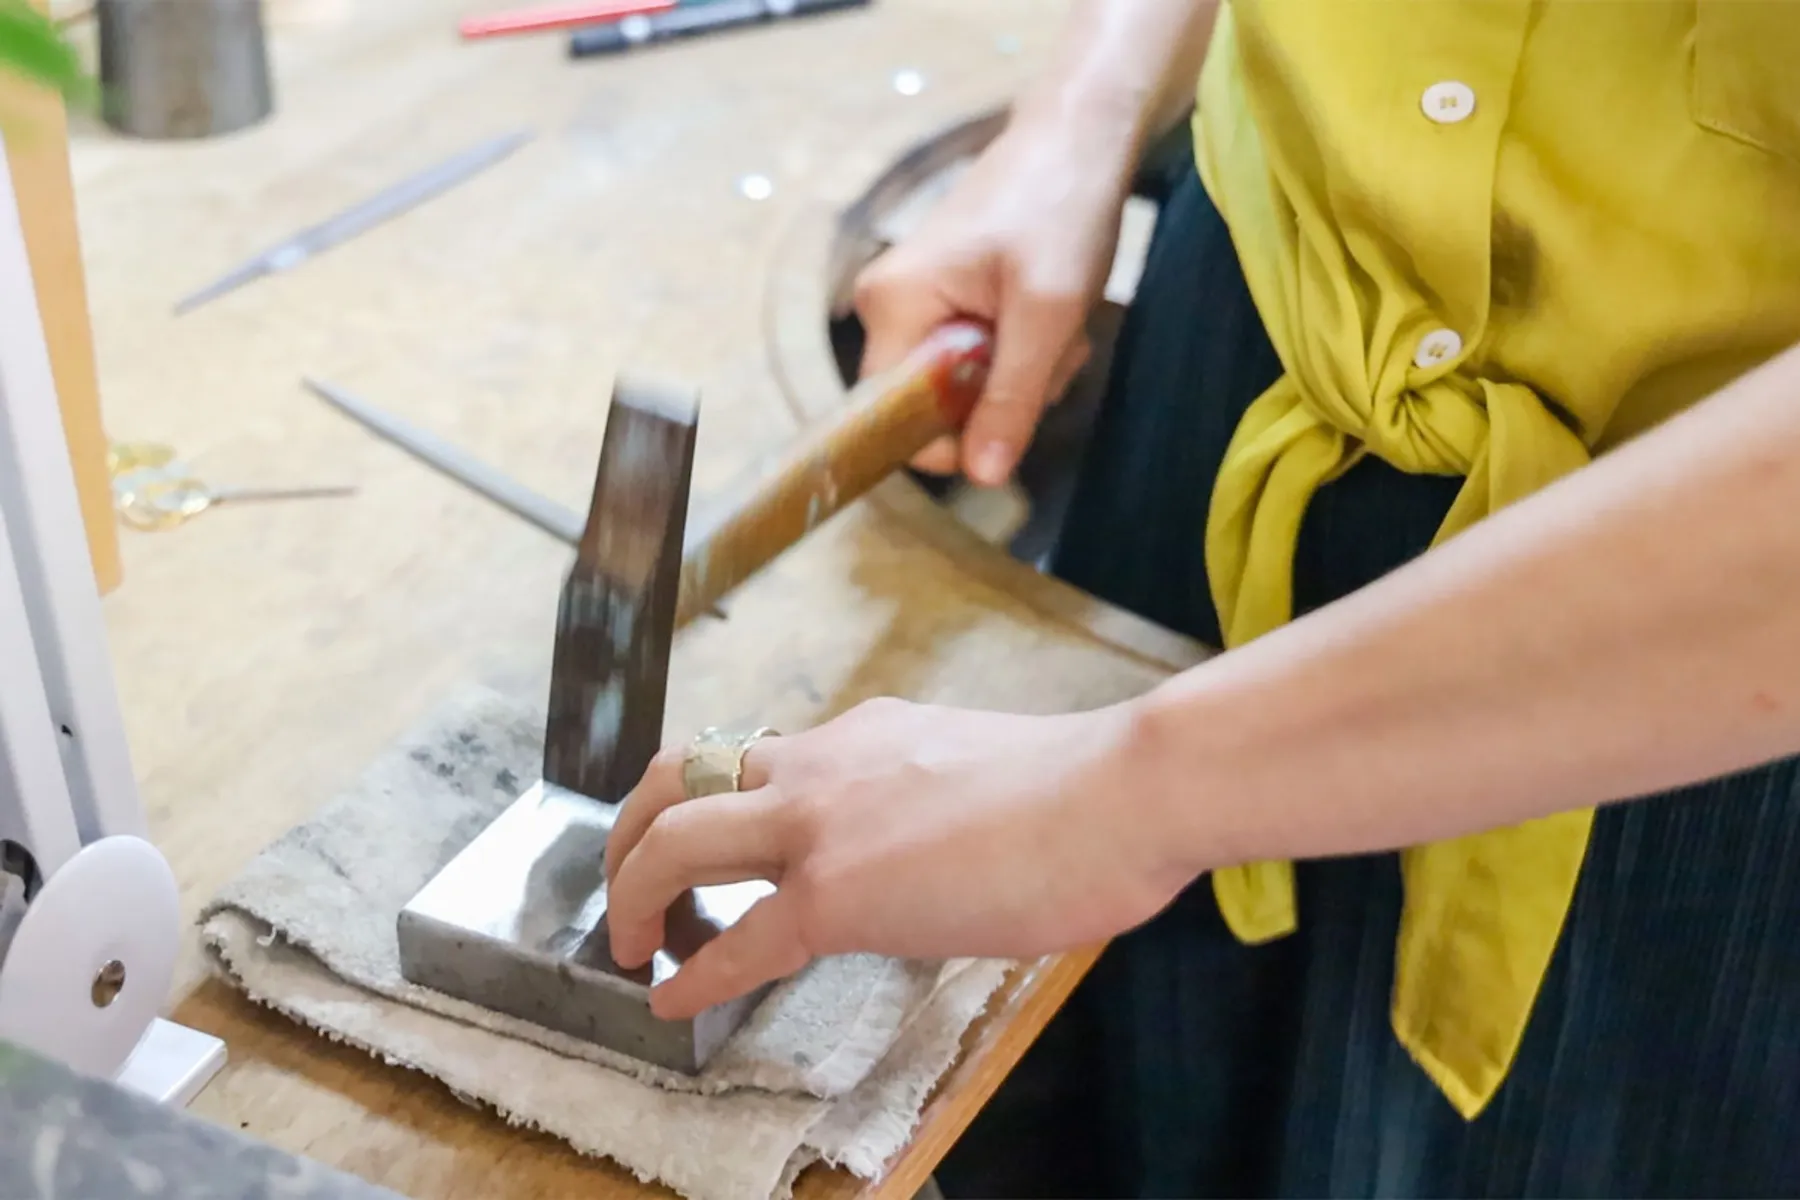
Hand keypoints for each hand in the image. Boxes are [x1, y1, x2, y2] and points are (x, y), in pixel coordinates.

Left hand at [602, 697, 1182, 1020]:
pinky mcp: (839, 892)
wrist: (1120, 793)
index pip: (754, 760)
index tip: (704, 853)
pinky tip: (671, 1003)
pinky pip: (735, 941)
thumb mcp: (976, 773)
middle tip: (627, 888)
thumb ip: (927, 801)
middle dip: (629, 834)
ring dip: (633, 892)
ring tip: (632, 945)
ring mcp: (822, 822)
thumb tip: (929, 848)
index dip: (707, 807)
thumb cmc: (1085, 792)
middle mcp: (824, 762)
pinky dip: (691, 976)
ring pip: (675, 836)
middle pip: (677, 776)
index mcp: (862, 736)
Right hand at [854, 112, 1136, 485]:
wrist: (1080, 135)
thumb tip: (983, 477)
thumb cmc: (1061, 206)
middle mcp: (887, 306)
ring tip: (1058, 321)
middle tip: (1051, 346)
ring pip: (964, 386)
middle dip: (1003, 394)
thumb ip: (1011, 397)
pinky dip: (1022, 349)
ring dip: (1023, 371)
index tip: (1016, 405)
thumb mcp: (1047, 313)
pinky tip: (1050, 313)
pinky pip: (976, 357)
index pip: (895, 419)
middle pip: (935, 406)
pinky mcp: (944, 297)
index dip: (956, 434)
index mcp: (891, 306)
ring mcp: (915, 302)